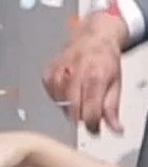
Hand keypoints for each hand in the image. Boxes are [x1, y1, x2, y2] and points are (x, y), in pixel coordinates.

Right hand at [47, 10, 128, 133]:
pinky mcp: (49, 70)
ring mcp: (60, 71)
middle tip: (88, 117)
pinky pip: (49, 92)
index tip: (95, 130)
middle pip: (72, 109)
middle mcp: (76, 74)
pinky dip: (57, 97)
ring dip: (69, 107)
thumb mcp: (116, 84)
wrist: (94, 36)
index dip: (92, 126)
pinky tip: (66, 94)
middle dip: (81, 118)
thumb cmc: (106, 59)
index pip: (90, 111)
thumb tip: (115, 128)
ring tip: (79, 102)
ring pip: (59, 102)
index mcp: (95, 78)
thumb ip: (112, 107)